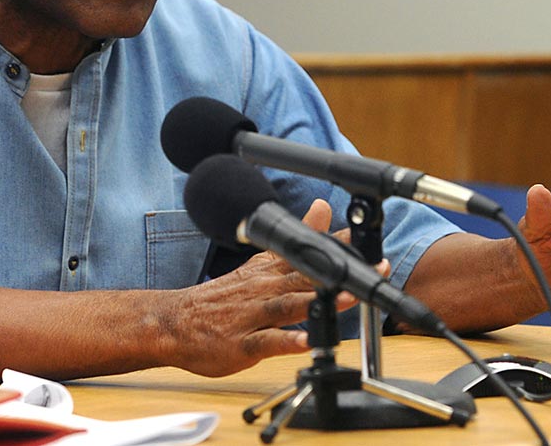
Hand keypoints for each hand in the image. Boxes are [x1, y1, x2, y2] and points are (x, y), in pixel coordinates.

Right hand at [166, 199, 359, 375]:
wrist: (175, 322)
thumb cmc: (224, 296)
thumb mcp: (260, 262)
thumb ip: (296, 237)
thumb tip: (323, 207)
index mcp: (271, 271)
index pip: (310, 253)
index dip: (341, 245)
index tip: (370, 239)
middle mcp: (265, 289)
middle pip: (307, 277)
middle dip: (342, 272)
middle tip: (374, 267)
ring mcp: (254, 316)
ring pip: (290, 306)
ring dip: (320, 301)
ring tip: (347, 299)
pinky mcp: (243, 344)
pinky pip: (267, 341)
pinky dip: (287, 341)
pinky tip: (306, 342)